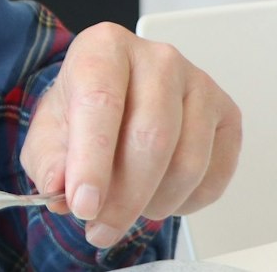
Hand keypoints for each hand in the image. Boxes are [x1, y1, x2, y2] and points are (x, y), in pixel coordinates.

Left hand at [19, 22, 240, 249]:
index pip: (101, 103)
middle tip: (101, 228)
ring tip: (129, 206)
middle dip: (124, 198)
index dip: (91, 162)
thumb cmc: (84, 112)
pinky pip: (215, 176)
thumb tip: (61, 192)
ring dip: (154, 203)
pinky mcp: (227, 114)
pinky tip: (160, 195)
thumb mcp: (49, 135)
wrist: (115, 99)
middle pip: (151, 138)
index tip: (84, 205)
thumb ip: (49, 162)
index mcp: (105, 48)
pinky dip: (186, 203)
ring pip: (187, 163)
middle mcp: (158, 58)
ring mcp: (199, 84)